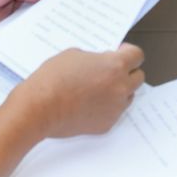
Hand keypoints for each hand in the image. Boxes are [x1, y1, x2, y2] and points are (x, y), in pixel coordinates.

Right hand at [19, 44, 146, 138]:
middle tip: (112, 71)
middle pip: (138, 78)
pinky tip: (89, 104)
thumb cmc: (53, 80)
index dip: (128, 52)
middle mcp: (120, 88)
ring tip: (98, 89)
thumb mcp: (74, 55)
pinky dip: (106, 107)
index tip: (121, 52)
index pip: (137, 56)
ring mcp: (115, 108)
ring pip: (128, 97)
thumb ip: (95, 59)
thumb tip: (101, 64)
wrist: (39, 108)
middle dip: (127, 72)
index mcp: (115, 66)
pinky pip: (113, 113)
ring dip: (119, 91)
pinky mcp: (106, 124)